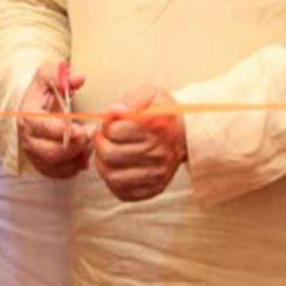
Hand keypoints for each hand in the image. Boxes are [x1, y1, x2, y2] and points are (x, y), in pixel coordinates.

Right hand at [17, 60, 90, 178]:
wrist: (38, 105)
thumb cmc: (46, 89)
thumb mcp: (49, 74)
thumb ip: (60, 73)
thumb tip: (78, 78)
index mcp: (27, 116)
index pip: (41, 128)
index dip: (62, 130)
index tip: (82, 129)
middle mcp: (27, 139)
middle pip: (51, 152)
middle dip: (76, 145)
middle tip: (92, 133)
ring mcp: (35, 155)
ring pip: (59, 165)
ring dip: (79, 155)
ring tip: (89, 139)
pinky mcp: (44, 166)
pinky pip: (63, 173)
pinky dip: (77, 164)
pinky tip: (84, 149)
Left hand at [94, 84, 185, 202]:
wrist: (186, 133)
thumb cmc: (163, 113)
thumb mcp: (150, 94)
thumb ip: (130, 99)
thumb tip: (113, 111)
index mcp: (157, 128)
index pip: (114, 131)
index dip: (105, 124)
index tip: (108, 122)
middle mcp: (159, 154)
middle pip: (110, 154)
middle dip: (99, 143)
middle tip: (102, 137)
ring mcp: (157, 174)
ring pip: (113, 176)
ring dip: (102, 163)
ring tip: (107, 152)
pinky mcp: (153, 189)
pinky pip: (122, 192)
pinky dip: (112, 180)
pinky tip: (117, 166)